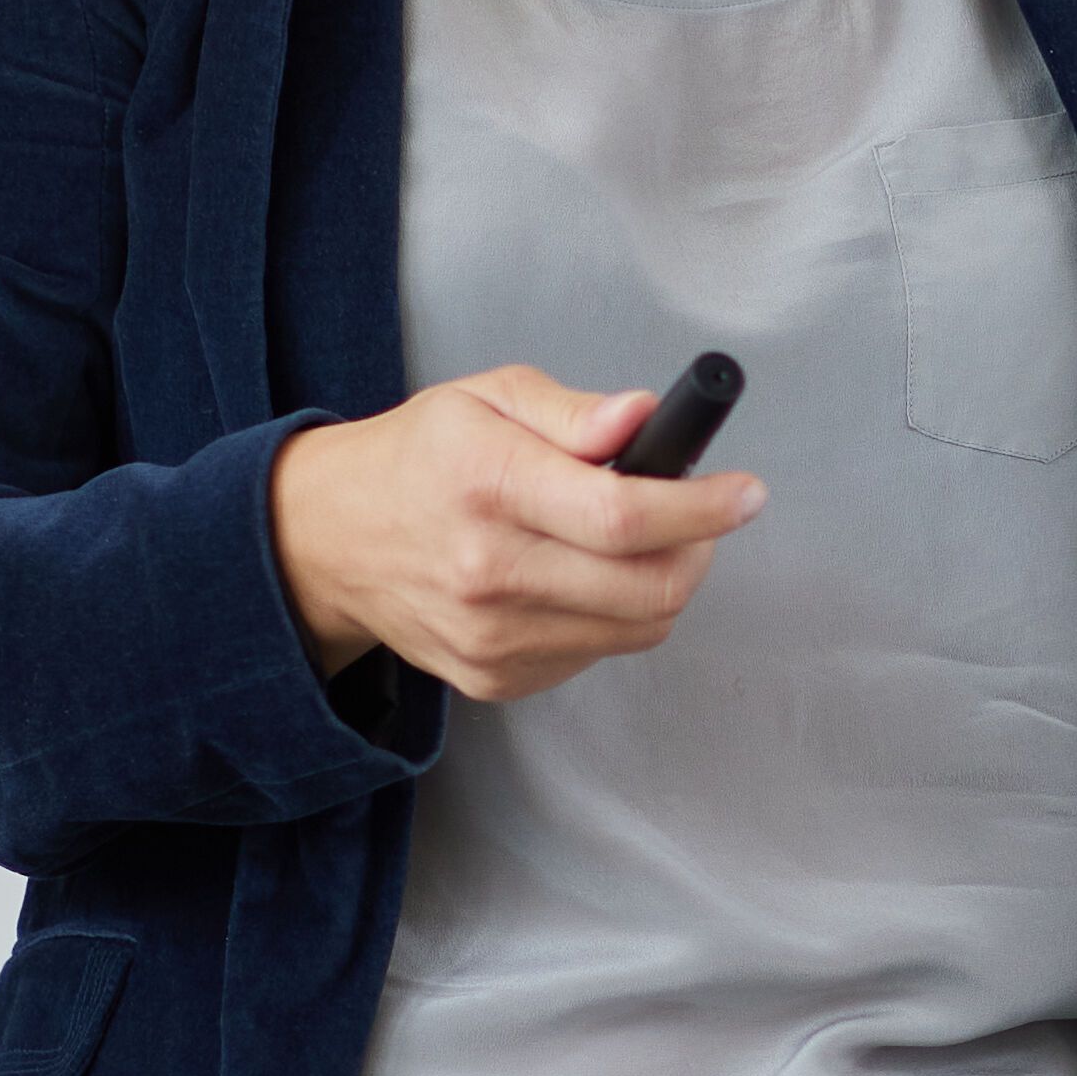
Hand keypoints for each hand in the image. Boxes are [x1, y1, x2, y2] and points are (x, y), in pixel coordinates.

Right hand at [266, 369, 764, 705]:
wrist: (331, 540)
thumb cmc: (419, 458)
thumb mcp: (489, 397)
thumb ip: (575, 412)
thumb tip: (645, 419)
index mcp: (489, 486)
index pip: (621, 515)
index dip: (702, 508)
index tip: (744, 493)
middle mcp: (488, 572)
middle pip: (646, 587)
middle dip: (699, 548)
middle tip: (698, 514)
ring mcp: (490, 636)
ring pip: (637, 627)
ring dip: (662, 582)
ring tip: (632, 539)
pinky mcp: (494, 678)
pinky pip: (598, 653)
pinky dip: (614, 615)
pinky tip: (580, 576)